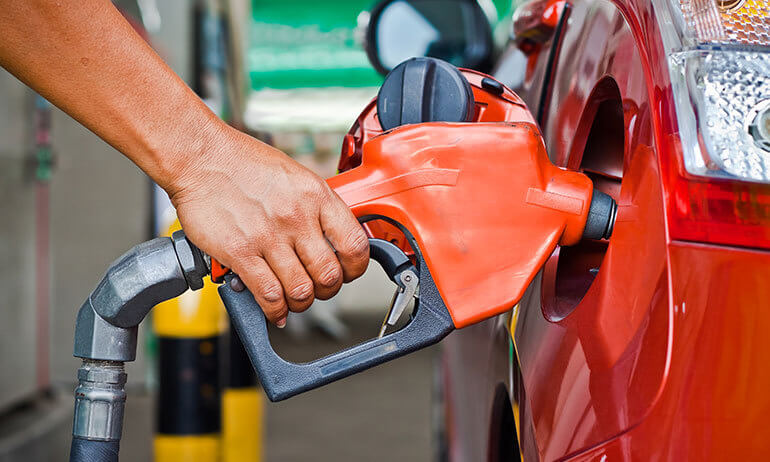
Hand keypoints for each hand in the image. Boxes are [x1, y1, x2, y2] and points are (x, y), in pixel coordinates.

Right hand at [167, 124, 369, 326]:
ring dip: (300, 303)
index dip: (355, 268)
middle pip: (329, 275)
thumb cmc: (244, 163)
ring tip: (293, 300)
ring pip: (301, 290)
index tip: (347, 273)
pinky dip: (274, 310)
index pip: (355, 245)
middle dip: (326, 291)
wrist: (201, 156)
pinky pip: (268, 294)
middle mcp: (297, 217)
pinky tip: (274, 309)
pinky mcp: (240, 251)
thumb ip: (315, 207)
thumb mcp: (295, 176)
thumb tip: (330, 238)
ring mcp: (268, 236)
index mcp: (316, 196)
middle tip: (317, 289)